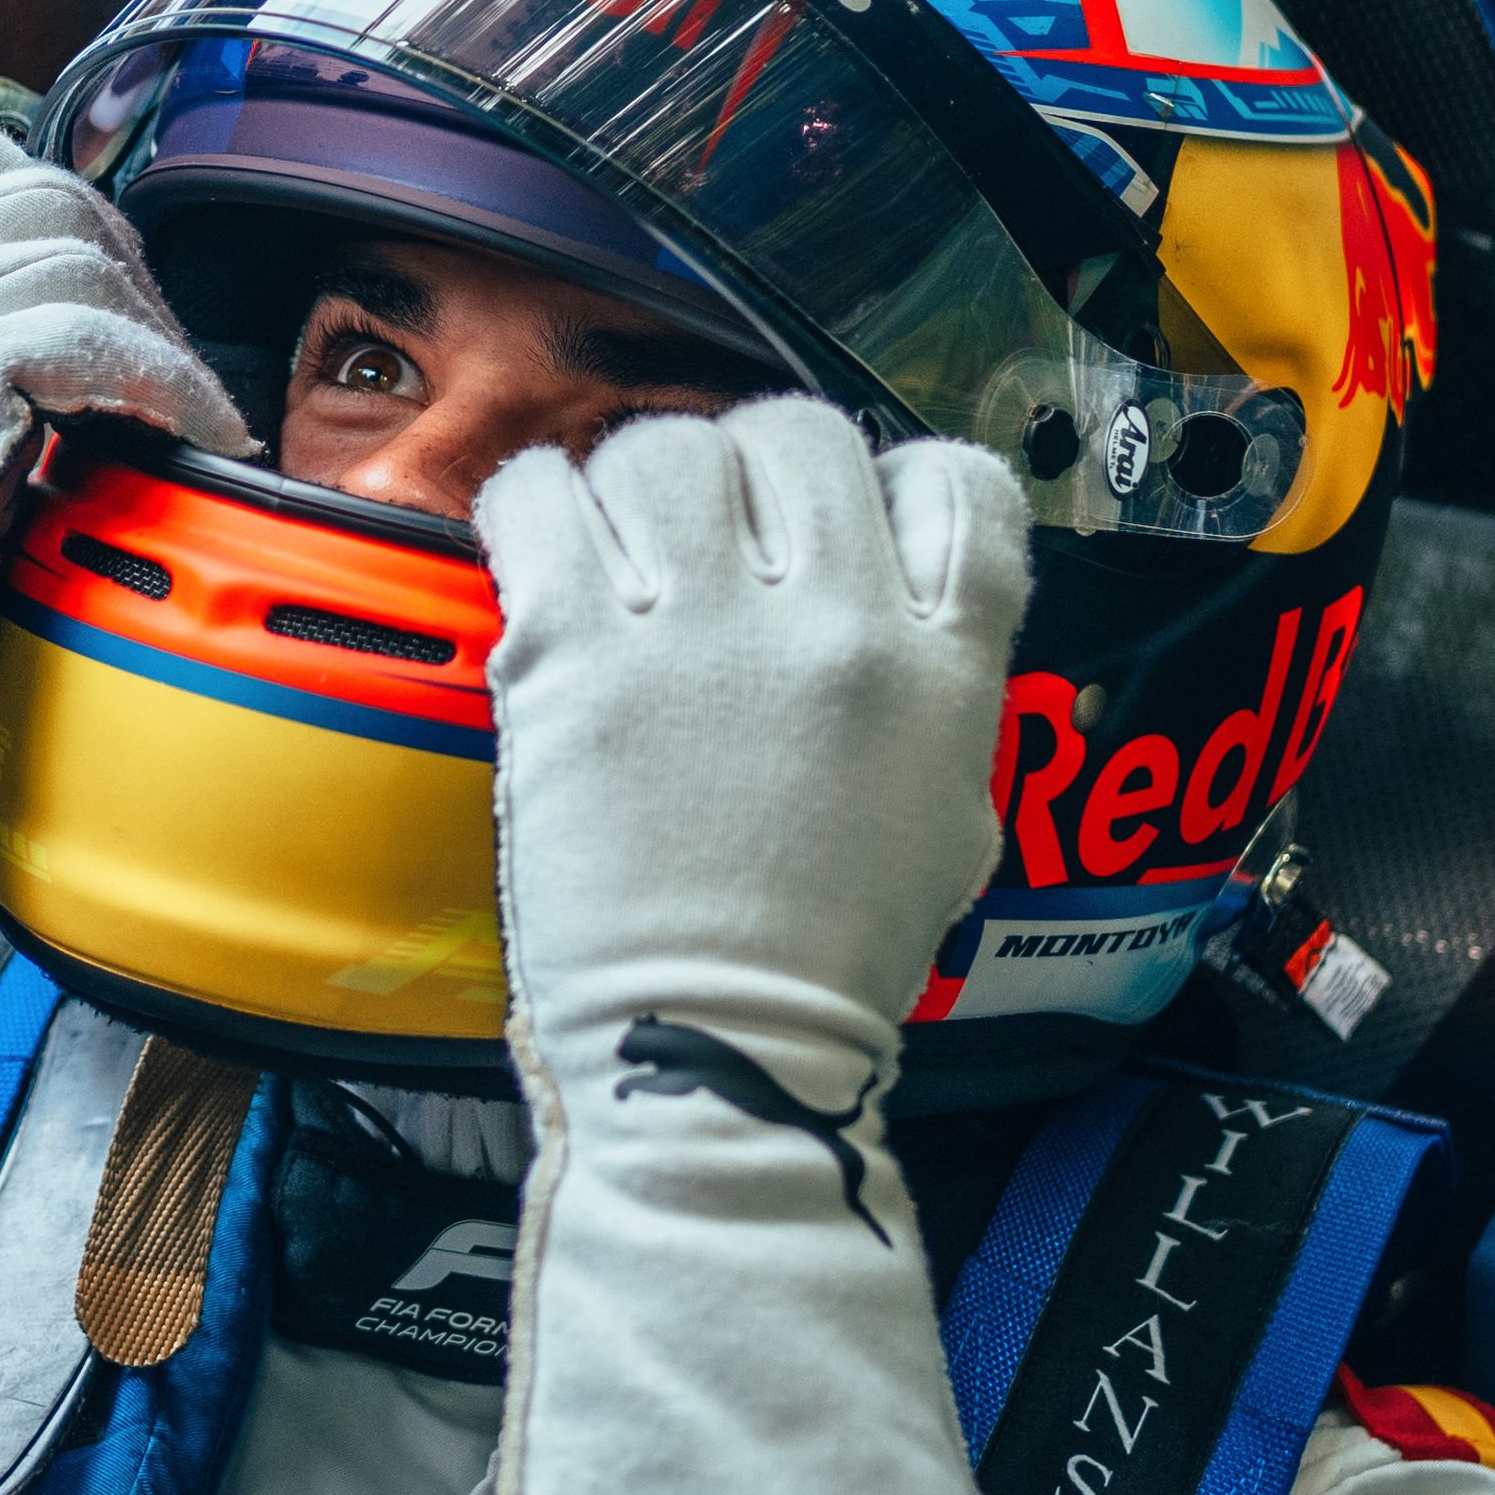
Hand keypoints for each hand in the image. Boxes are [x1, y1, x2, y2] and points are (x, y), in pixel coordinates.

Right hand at [0, 98, 240, 726]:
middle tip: (163, 355)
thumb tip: (41, 330)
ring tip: (179, 406)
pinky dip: (171, 381)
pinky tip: (199, 432)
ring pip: (73, 253)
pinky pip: (97, 339)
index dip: (37, 181)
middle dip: (124, 265)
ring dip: (153, 326)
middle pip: (32, 193)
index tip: (98, 264)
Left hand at [474, 402, 1034, 1053]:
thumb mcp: (952, 817)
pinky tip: (545, 551)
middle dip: (756, 473)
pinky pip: (543, 494)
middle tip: (720, 537)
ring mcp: (705, 635)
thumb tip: (905, 608)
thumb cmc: (826, 961)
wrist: (716, 1055)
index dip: (900, 482)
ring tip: (625, 554)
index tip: (853, 517)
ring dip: (642, 487)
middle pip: (804, 438)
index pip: (960, 485)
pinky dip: (535, 502)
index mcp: (939, 669)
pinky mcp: (579, 657)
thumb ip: (941, 690)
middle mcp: (834, 628)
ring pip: (673, 449)